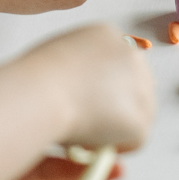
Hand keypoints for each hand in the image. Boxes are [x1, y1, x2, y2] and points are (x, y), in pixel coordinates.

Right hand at [29, 24, 155, 152]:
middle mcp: (131, 56)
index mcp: (108, 34)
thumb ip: (83, 60)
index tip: (91, 96)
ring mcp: (140, 88)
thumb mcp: (61, 50)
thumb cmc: (38, 74)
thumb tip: (89, 84)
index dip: (107, 84)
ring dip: (118, 126)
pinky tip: (91, 137)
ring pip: (140, 114)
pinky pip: (135, 140)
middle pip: (138, 86)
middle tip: (92, 118)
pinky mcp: (140, 120)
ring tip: (85, 126)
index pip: (121, 61)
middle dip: (120, 105)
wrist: (41, 92)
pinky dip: (116, 145)